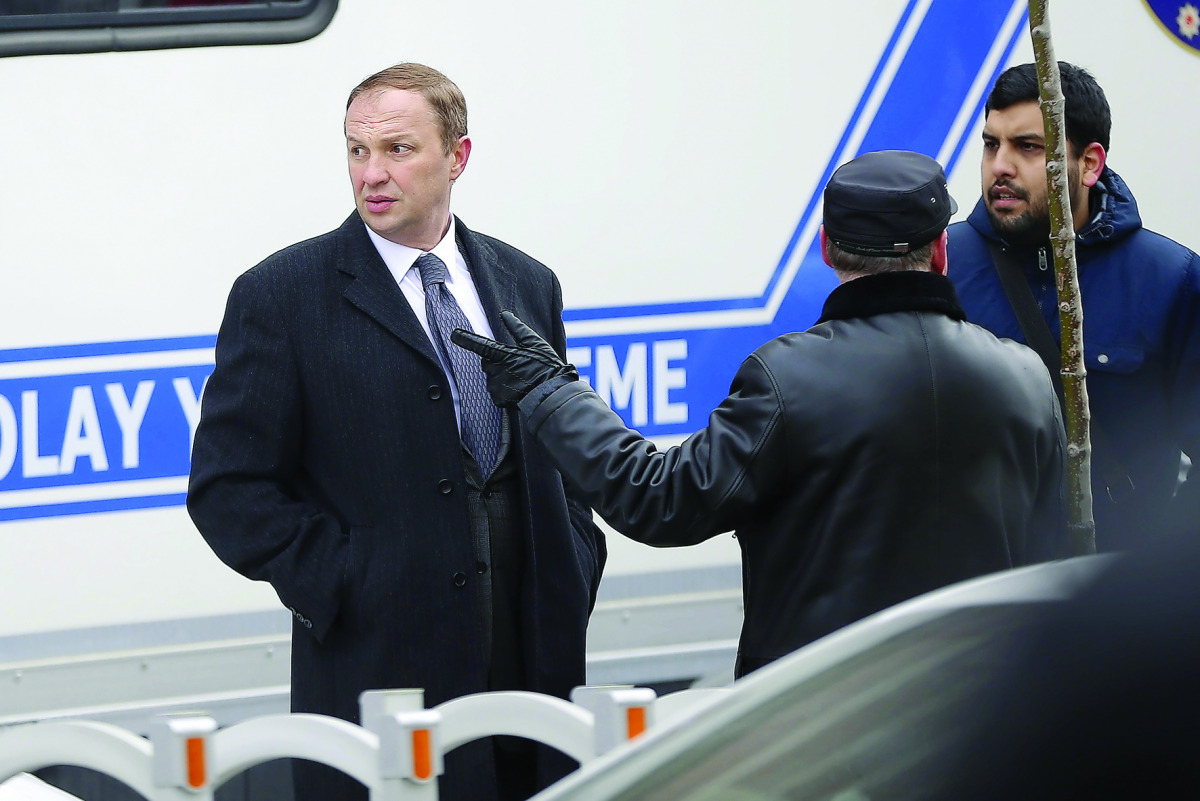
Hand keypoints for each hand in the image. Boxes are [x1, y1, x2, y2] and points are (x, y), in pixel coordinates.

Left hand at [452, 310, 578, 405]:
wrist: (551, 394)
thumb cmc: (546, 367)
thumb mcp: (535, 343)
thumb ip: (517, 328)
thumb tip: (505, 315)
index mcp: (502, 355)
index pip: (479, 345)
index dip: (465, 339)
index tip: (454, 334)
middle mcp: (495, 371)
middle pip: (488, 362)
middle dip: (498, 362)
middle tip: (517, 365)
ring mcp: (496, 387)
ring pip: (493, 377)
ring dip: (502, 377)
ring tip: (522, 379)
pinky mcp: (498, 400)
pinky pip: (497, 392)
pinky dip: (505, 391)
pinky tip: (519, 390)